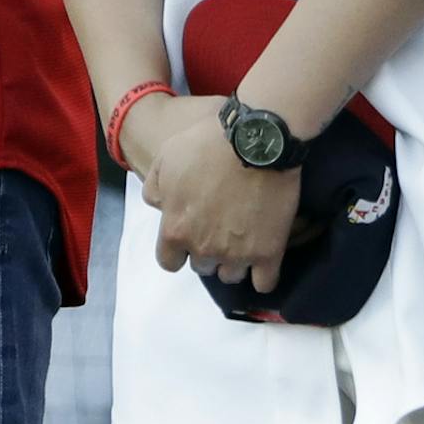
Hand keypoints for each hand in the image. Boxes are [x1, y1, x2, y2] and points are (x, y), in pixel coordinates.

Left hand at [139, 97, 299, 290]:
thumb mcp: (165, 159)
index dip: (177, 250)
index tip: (188, 236)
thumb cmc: (206, 145)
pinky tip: (262, 257)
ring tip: (242, 238)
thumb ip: (154, 189)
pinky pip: (264, 283)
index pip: (169, 262)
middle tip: (218, 227)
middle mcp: (204, 248)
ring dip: (233, 261)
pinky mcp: (269, 253)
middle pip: (202, 266)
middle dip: (206, 250)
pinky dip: (262, 274)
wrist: (256, 140)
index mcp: (175, 230)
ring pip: (231, 275)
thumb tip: (159, 207)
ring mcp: (238, 254)